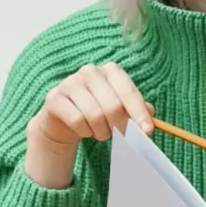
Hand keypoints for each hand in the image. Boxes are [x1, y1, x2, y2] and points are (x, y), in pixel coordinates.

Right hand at [23, 63, 152, 189]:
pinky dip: (85, 132)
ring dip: (101, 132)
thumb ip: (138, 110)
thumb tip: (150, 119)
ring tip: (100, 132)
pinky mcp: (55, 98)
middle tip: (119, 136)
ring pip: (94, 116)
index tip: (147, 131)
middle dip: (119, 127)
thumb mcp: (120, 108)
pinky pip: (77, 121)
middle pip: (113, 106)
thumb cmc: (98, 111)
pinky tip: (84, 130)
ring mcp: (70, 83)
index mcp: (111, 71)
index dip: (139, 113)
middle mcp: (90, 72)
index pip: (129, 92)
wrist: (64, 118)